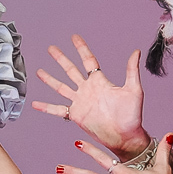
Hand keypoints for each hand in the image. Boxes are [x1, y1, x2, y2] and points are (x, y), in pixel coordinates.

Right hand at [32, 36, 148, 157]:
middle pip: (70, 70)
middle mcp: (88, 90)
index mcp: (100, 82)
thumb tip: (136, 52)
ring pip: (61, 87)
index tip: (74, 37)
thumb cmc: (132, 115)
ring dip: (50, 79)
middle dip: (61, 59)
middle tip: (51, 48)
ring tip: (39, 71)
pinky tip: (36, 104)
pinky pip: (57, 110)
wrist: (125, 136)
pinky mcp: (76, 115)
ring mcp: (80, 102)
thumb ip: (131, 70)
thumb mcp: (133, 90)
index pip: (88, 60)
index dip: (81, 48)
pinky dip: (46, 107)